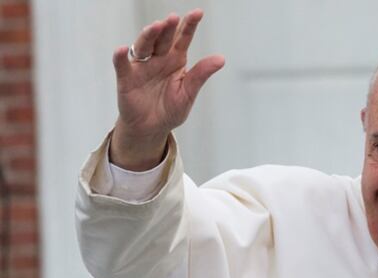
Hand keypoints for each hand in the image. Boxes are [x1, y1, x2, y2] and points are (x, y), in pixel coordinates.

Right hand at [110, 9, 224, 169]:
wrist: (152, 128)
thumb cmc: (170, 109)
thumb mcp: (188, 92)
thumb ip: (201, 74)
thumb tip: (221, 59)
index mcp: (175, 60)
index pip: (183, 39)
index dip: (189, 25)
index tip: (198, 13)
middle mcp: (158, 58)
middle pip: (163, 39)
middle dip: (168, 28)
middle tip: (173, 18)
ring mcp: (141, 66)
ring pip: (144, 46)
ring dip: (148, 36)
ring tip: (155, 27)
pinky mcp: (126, 78)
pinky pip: (122, 65)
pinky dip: (121, 57)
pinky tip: (123, 49)